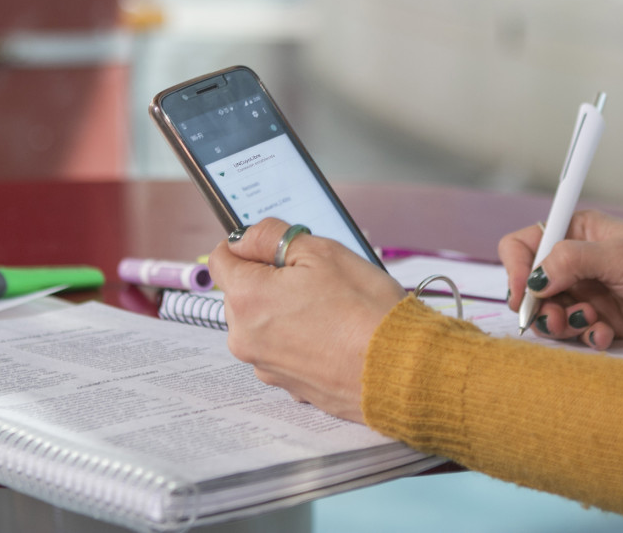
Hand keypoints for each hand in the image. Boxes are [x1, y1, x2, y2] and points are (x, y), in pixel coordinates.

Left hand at [207, 218, 404, 422]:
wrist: (401, 370)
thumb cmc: (366, 310)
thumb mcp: (321, 252)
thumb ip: (272, 236)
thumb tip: (245, 237)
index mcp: (247, 299)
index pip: (222, 259)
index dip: (247, 246)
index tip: (274, 248)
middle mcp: (245, 338)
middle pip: (243, 293)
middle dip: (271, 280)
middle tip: (316, 279)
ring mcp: (266, 366)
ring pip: (265, 323)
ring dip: (287, 311)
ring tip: (331, 310)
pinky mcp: (288, 385)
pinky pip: (284, 351)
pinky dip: (302, 340)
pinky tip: (334, 336)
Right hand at [500, 210, 622, 349]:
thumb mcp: (620, 256)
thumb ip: (570, 262)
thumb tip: (532, 280)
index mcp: (575, 234)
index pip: (523, 245)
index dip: (515, 269)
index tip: (523, 293)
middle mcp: (576, 264)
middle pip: (530, 287)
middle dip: (539, 306)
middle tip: (558, 317)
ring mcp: (588, 294)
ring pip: (549, 315)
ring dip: (562, 324)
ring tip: (590, 322)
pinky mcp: (602, 321)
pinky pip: (576, 335)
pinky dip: (587, 338)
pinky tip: (607, 334)